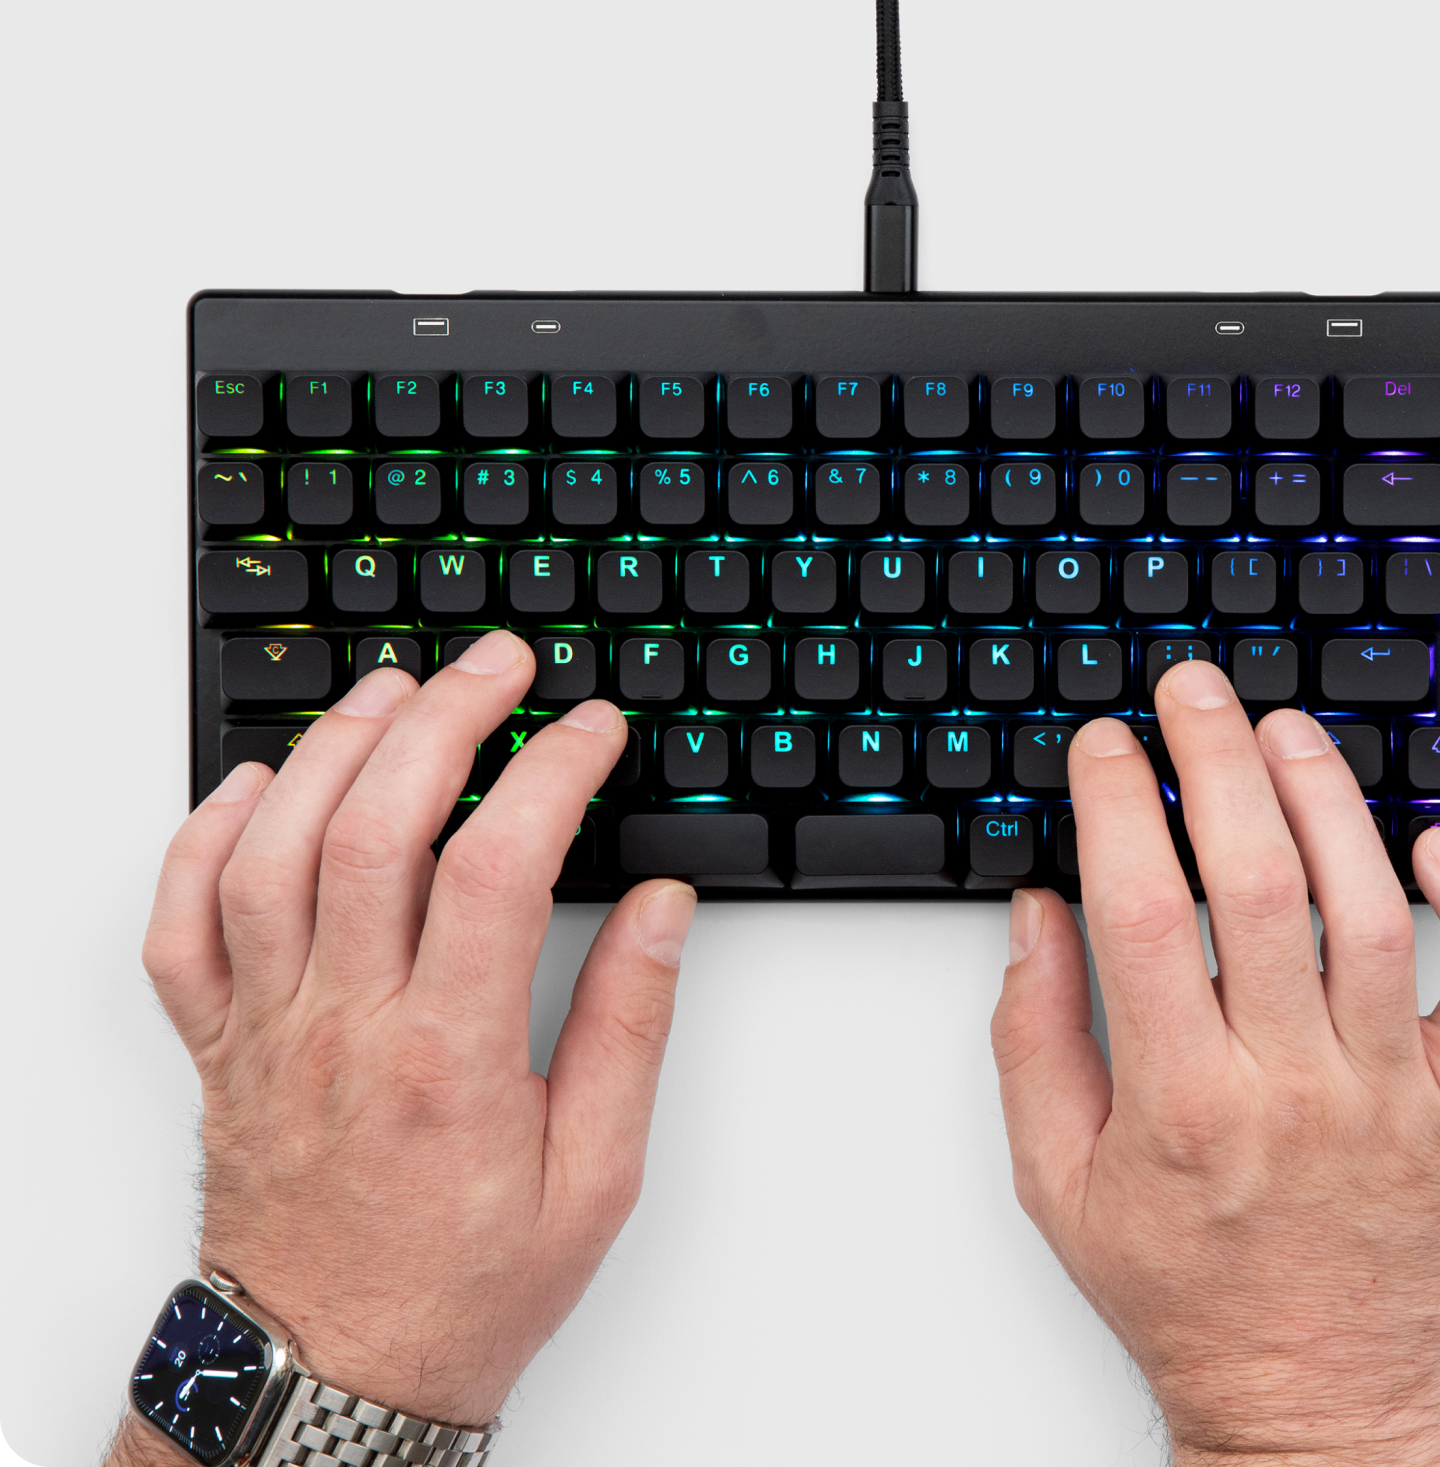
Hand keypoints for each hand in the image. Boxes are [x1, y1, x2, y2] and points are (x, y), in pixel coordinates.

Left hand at [117, 632, 693, 1462]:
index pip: (492, 866)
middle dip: (441, 718)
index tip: (590, 731)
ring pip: (270, 853)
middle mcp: (343, 1028)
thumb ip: (626, 1030)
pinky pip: (180, 926)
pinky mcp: (219, 1047)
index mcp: (445, 1058)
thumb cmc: (462, 1285)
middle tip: (496, 668)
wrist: (333, 1370)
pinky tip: (257, 786)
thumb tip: (661, 914)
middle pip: (370, 828)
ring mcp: (268, 1031)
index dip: (548, 773)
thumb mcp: (595, 1175)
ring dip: (331, 752)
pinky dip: (205, 838)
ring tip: (393, 692)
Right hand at [991, 662, 1439, 1466]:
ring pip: (1370, 912)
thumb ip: (1034, 1043)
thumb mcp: (1059, 1187)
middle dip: (1216, 763)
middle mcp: (1289, 1087)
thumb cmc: (1192, 1300)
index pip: (1144, 914)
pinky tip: (1436, 846)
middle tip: (1194, 693)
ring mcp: (1387, 1093)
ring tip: (1285, 733)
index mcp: (1179, 1104)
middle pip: (1259, 884)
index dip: (1120, 807)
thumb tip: (1040, 915)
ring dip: (1328, 802)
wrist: (1317, 1404)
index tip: (1107, 748)